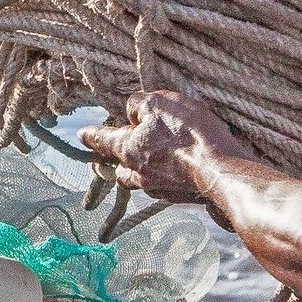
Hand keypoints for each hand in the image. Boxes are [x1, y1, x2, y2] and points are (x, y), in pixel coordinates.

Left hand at [77, 91, 245, 204]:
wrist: (220, 173)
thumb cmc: (188, 135)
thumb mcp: (159, 104)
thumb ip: (139, 104)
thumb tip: (131, 112)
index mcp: (127, 150)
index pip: (102, 140)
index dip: (91, 135)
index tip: (81, 134)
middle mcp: (138, 173)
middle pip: (119, 168)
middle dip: (118, 159)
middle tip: (121, 150)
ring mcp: (158, 188)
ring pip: (140, 180)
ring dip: (141, 169)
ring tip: (151, 159)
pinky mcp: (179, 196)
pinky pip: (164, 185)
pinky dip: (165, 176)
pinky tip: (177, 168)